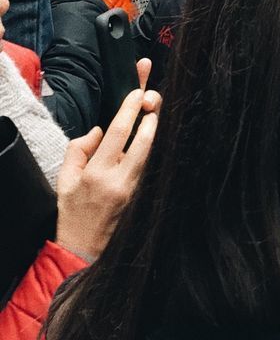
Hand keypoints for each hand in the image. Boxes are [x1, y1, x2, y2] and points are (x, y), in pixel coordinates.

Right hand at [55, 60, 159, 260]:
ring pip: (152, 152)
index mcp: (97, 173)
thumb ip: (78, 149)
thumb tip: (99, 130)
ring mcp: (135, 190)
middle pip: (145, 140)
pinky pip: (150, 166)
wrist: (83, 249)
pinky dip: (152, 148)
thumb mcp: (64, 179)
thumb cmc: (72, 211)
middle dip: (152, 115)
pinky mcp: (143, 196)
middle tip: (152, 97)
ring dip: (155, 129)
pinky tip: (153, 134)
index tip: (138, 90)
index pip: (120, 133)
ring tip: (154, 111)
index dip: (130, 108)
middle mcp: (120, 180)